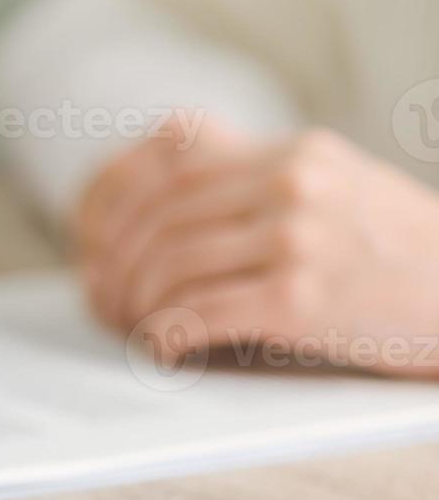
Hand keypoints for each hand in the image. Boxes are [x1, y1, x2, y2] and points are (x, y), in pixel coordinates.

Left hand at [80, 125, 438, 376]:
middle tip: (105, 296)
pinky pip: (203, 312)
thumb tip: (157, 203)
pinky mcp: (303, 300)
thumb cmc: (399, 253)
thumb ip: (259, 178)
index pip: (173, 162)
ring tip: (132, 323)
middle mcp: (293, 184)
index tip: (100, 239)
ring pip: (174, 264)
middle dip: (121, 261)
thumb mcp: (336, 185)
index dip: (122, 204)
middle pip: (163, 216)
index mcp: (293, 152)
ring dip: (138, 301)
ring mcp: (299, 240)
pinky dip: (168, 333)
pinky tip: (162, 348)